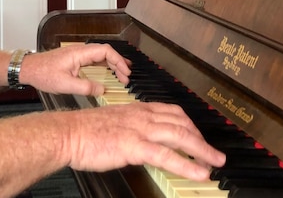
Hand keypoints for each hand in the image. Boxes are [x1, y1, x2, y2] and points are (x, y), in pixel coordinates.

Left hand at [18, 43, 130, 96]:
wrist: (29, 69)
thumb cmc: (42, 73)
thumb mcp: (64, 84)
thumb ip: (85, 87)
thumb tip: (102, 89)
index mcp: (79, 53)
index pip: (105, 51)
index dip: (118, 61)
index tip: (125, 73)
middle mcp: (80, 51)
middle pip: (106, 53)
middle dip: (119, 63)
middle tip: (127, 77)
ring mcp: (78, 54)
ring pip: (101, 56)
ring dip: (113, 64)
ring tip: (123, 74)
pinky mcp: (75, 59)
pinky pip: (95, 60)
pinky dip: (105, 66)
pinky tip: (109, 73)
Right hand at [59, 102, 225, 179]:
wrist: (67, 133)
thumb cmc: (83, 131)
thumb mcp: (113, 122)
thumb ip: (130, 127)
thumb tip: (141, 139)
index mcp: (137, 109)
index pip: (172, 112)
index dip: (190, 124)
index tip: (198, 135)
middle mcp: (142, 116)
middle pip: (181, 123)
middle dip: (201, 138)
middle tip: (214, 153)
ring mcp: (139, 130)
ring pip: (180, 136)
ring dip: (202, 150)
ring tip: (216, 162)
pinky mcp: (134, 146)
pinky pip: (166, 155)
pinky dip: (187, 164)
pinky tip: (199, 172)